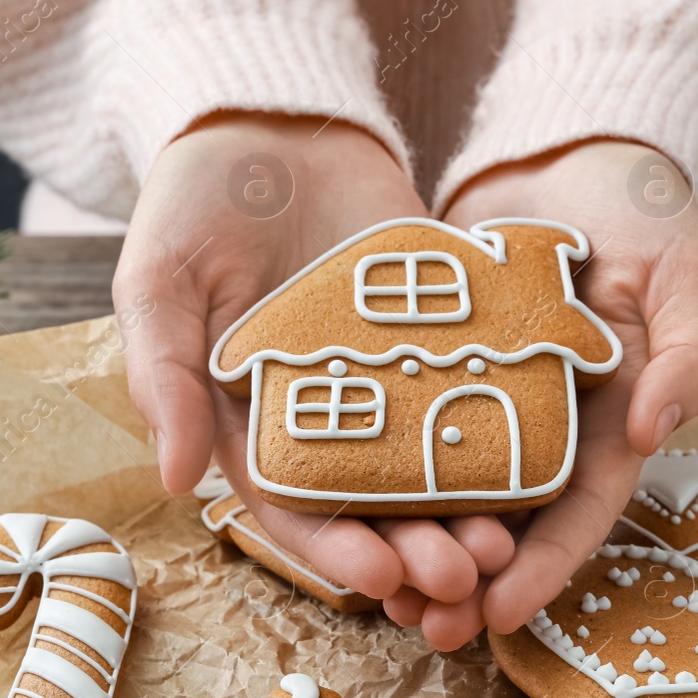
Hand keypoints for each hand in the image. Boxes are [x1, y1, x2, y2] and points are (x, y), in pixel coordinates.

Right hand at [113, 114, 513, 624]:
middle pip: (373, 506)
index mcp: (250, 420)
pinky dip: (500, 436)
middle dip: (415, 550)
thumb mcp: (161, 280)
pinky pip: (473, 395)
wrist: (278, 119)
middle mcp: (323, 415)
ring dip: (465, 514)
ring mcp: (386, 378)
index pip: (293, 508)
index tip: (378, 577)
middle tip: (463, 578)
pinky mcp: (439, 336)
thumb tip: (175, 481)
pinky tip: (536, 468)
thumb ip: (162, 373)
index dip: (333, 550)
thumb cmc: (199, 200)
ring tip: (506, 546)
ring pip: (430, 467)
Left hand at [395, 140, 697, 640]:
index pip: (582, 508)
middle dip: (472, 580)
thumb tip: (657, 430)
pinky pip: (404, 425)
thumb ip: (690, 351)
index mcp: (614, 420)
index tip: (504, 613)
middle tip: (428, 627)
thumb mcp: (688, 274)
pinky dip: (381, 467)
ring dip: (420, 543)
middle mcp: (548, 426)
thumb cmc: (646, 212)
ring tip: (377, 593)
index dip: (548, 565)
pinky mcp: (435, 366)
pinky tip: (342, 506)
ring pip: (451, 487)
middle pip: (510, 519)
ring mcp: (487, 398)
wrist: (569, 154)